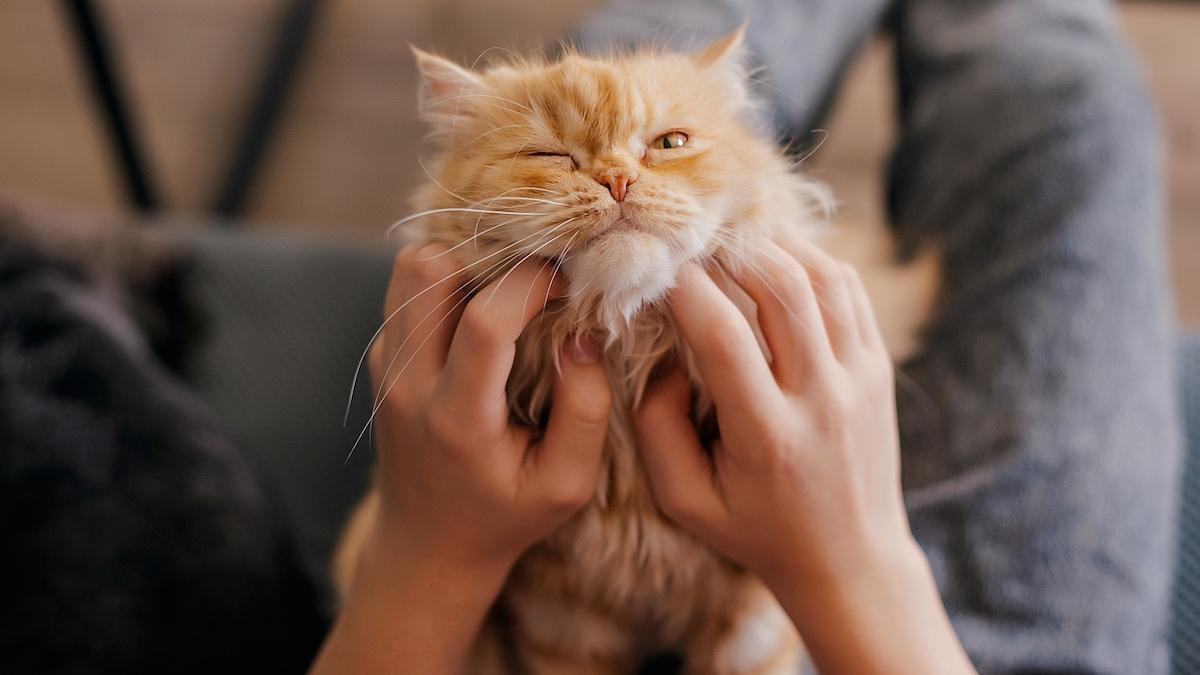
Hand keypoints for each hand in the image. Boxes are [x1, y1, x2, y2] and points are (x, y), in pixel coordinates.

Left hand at [310, 246, 611, 674]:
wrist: (428, 546)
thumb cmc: (506, 515)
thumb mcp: (566, 484)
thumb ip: (584, 410)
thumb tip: (582, 336)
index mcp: (458, 419)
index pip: (483, 322)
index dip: (532, 283)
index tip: (570, 280)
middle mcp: (409, 385)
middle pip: (427, 270)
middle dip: (489, 255)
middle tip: (532, 272)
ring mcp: (387, 367)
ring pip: (410, 268)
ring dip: (464, 260)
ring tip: (507, 283)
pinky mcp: (383, 358)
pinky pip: (407, 289)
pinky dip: (448, 280)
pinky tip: (482, 305)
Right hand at [636, 231, 909, 587]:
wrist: (851, 558)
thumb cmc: (756, 529)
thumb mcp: (685, 500)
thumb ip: (657, 426)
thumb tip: (663, 355)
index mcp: (768, 437)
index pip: (723, 336)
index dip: (683, 287)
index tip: (654, 262)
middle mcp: (822, 400)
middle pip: (782, 289)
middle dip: (729, 248)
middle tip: (692, 232)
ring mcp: (860, 379)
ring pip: (823, 278)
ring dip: (773, 243)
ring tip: (731, 233)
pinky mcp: (880, 368)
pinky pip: (849, 290)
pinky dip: (811, 258)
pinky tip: (776, 253)